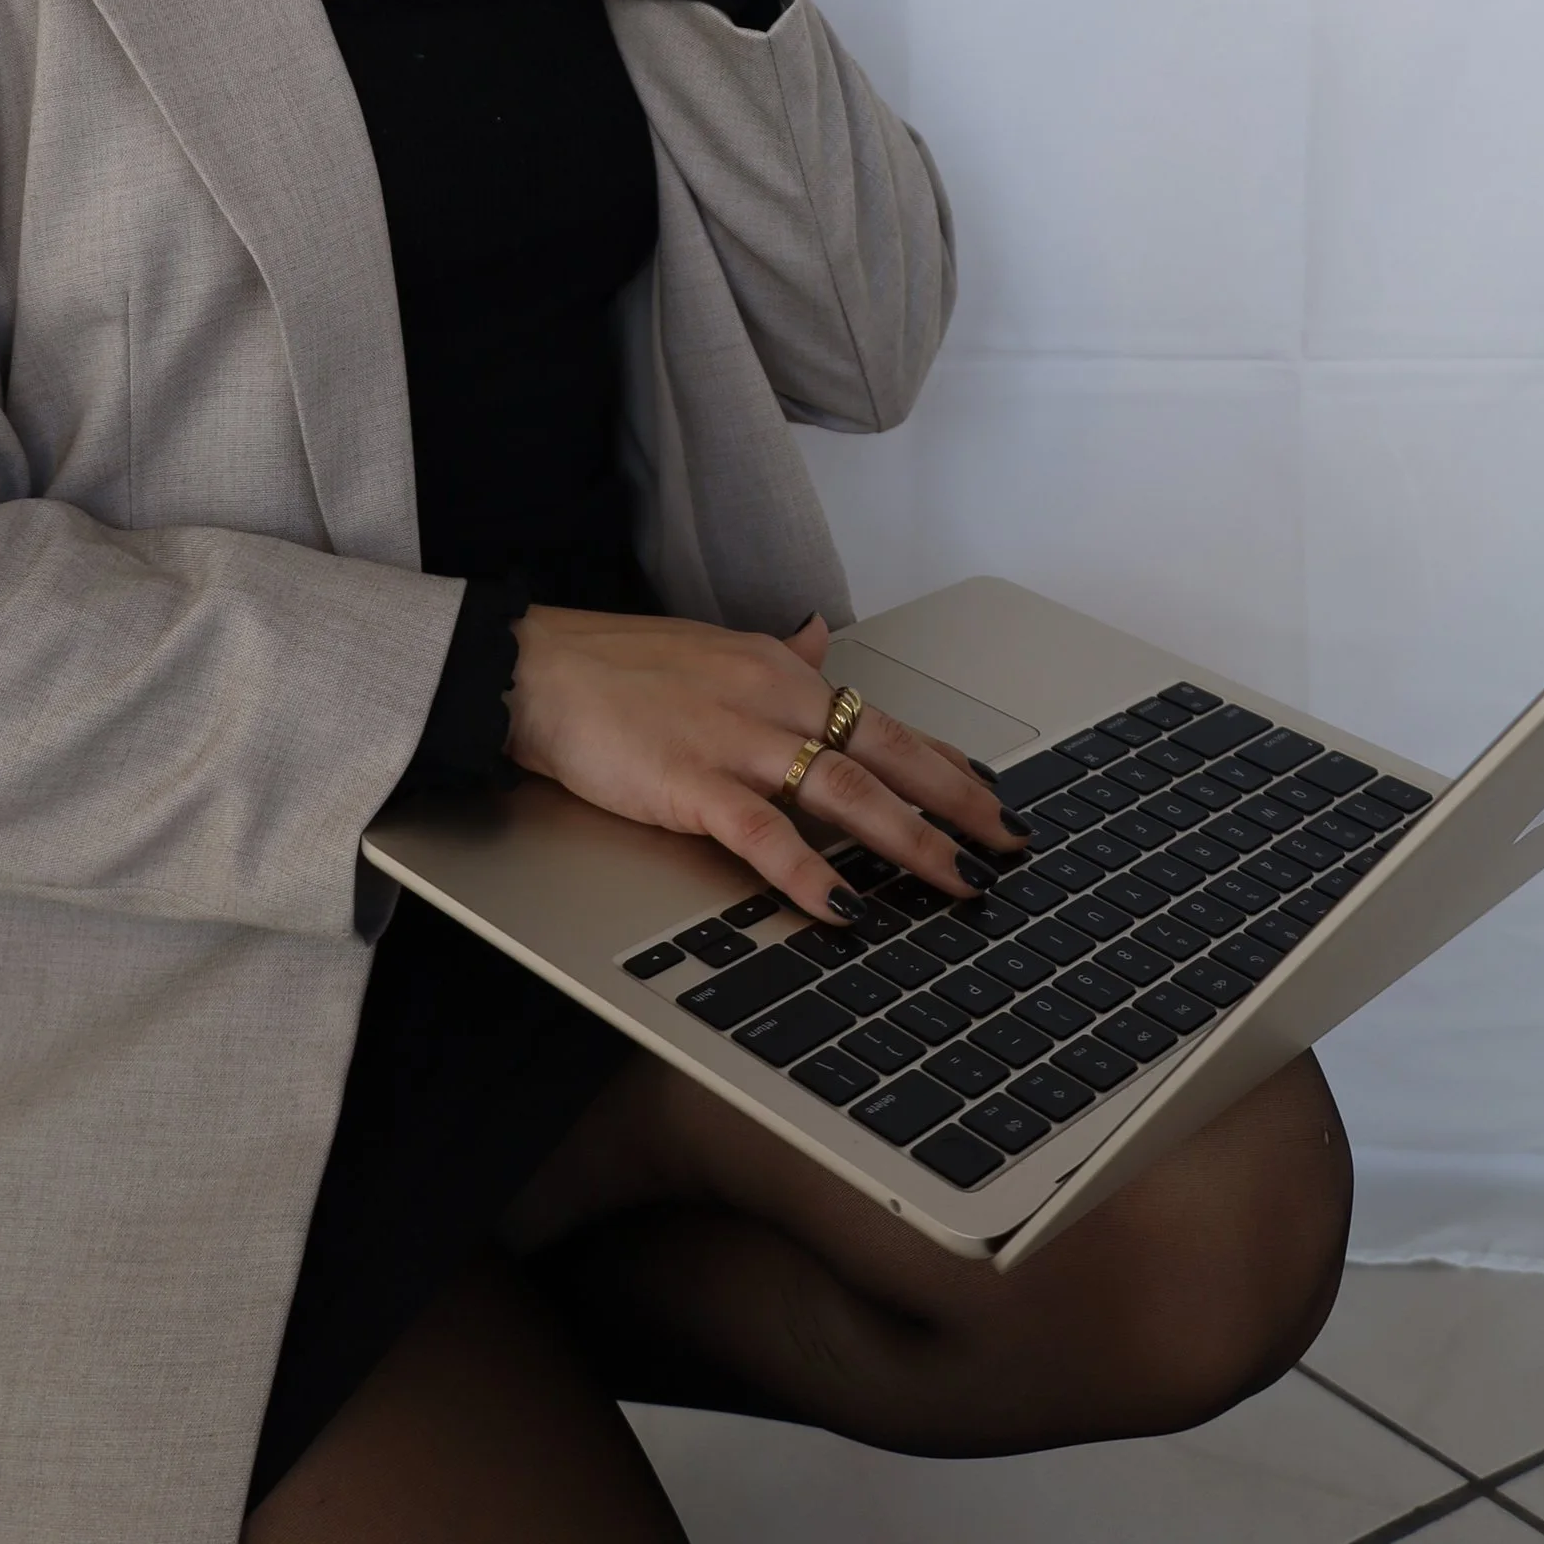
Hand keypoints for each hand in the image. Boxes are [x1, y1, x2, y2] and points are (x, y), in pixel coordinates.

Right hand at [505, 605, 1025, 925]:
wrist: (535, 669)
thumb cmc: (616, 666)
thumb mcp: (710, 648)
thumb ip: (772, 653)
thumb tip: (817, 635)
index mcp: (780, 672)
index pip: (883, 722)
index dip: (944, 764)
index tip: (991, 796)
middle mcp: (773, 700)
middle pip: (887, 756)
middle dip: (957, 805)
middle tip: (1008, 846)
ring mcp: (736, 741)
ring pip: (847, 794)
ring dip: (910, 843)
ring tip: (956, 883)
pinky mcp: (692, 783)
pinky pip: (766, 836)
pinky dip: (810, 874)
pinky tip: (845, 908)